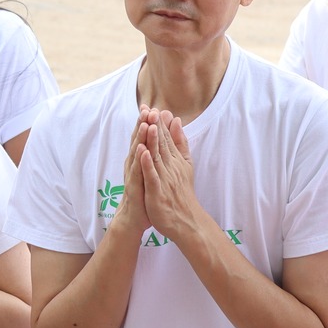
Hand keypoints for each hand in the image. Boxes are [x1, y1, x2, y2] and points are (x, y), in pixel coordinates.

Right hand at [107, 110, 151, 234]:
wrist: (134, 218)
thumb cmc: (144, 195)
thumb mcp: (150, 172)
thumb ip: (153, 156)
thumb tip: (157, 141)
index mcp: (139, 160)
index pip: (143, 138)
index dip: (146, 123)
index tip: (151, 107)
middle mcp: (133, 165)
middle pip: (137, 141)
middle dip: (142, 124)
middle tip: (146, 108)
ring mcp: (133, 175)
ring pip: (136, 153)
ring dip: (139, 138)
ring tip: (144, 123)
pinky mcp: (134, 186)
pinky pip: (137, 170)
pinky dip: (139, 159)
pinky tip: (141, 149)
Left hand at [136, 110, 201, 244]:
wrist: (185, 221)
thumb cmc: (182, 193)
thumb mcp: (185, 164)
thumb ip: (181, 143)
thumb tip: (176, 121)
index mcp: (175, 161)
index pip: (167, 139)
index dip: (160, 123)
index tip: (154, 107)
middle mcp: (171, 167)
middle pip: (162, 144)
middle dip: (155, 126)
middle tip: (150, 109)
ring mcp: (164, 179)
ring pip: (156, 156)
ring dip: (152, 140)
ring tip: (147, 123)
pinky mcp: (158, 191)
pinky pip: (151, 175)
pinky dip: (147, 163)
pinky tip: (142, 151)